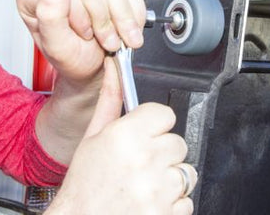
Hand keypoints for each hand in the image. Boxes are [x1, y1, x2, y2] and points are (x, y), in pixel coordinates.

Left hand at [16, 0, 145, 84]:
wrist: (97, 69)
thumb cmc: (74, 60)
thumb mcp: (58, 47)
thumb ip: (49, 16)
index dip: (80, 14)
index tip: (85, 35)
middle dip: (104, 19)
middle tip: (107, 41)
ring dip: (122, 18)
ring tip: (119, 38)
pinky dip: (133, 13)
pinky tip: (126, 28)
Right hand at [45, 103, 198, 214]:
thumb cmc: (83, 187)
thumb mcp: (92, 139)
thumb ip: (110, 101)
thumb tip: (113, 69)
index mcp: (126, 136)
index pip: (165, 114)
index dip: (155, 125)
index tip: (146, 134)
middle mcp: (145, 160)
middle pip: (178, 143)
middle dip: (163, 153)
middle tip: (140, 165)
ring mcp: (158, 189)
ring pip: (185, 172)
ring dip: (170, 179)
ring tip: (144, 185)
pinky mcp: (167, 213)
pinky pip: (186, 201)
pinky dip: (172, 204)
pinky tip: (149, 202)